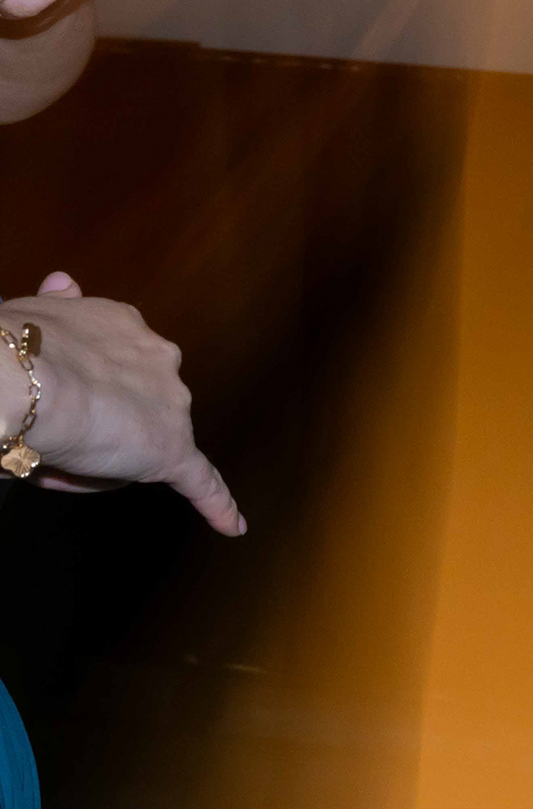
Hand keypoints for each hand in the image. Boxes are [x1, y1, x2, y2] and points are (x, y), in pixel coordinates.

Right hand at [7, 274, 241, 533]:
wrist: (20, 378)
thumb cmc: (10, 350)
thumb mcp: (27, 315)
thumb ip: (53, 306)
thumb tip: (63, 283)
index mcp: (121, 325)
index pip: (109, 362)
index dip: (74, 386)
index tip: (46, 392)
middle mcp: (157, 356)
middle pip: (130, 402)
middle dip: (92, 420)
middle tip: (46, 427)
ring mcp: (170, 405)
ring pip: (138, 441)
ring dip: (101, 455)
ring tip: (52, 452)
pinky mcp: (172, 451)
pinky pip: (200, 481)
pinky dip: (217, 504)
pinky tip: (233, 525)